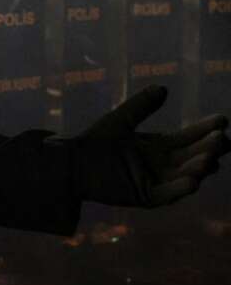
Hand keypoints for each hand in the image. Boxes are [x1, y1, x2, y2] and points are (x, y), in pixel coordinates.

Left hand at [74, 86, 228, 206]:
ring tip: (210, 158)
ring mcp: (155, 181)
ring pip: (185, 176)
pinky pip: (166, 195)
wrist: (70, 163)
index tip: (222, 119)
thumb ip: (141, 106)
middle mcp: (163, 165)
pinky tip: (193, 181)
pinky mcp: (143, 196)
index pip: (190, 137)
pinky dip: (179, 189)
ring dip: (198, 168)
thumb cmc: (94, 142)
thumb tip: (163, 88)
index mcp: (160, 147)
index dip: (206, 129)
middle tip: (222, 139)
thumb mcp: (121, 120)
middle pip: (193, 156)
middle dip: (209, 149)